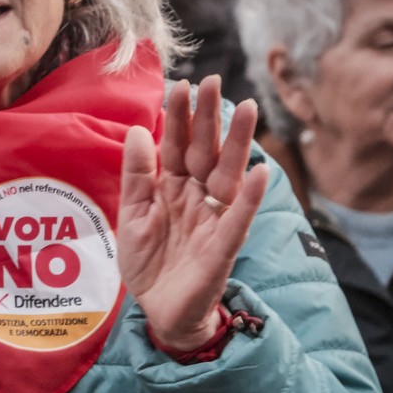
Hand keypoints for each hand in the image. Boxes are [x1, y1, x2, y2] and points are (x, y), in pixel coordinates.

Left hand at [118, 76, 268, 350]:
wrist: (158, 311)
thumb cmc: (149, 264)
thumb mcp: (133, 215)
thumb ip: (137, 175)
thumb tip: (140, 129)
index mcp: (173, 187)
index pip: (178, 145)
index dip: (181, 117)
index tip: (182, 84)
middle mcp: (197, 197)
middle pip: (206, 151)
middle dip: (210, 118)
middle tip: (214, 81)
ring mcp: (213, 219)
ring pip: (229, 175)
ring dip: (238, 143)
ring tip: (247, 109)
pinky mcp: (224, 246)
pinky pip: (239, 218)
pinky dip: (250, 196)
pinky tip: (259, 172)